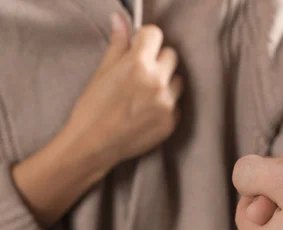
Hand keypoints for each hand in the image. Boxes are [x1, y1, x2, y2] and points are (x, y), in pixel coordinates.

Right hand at [61, 13, 183, 171]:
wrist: (93, 145)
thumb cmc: (92, 108)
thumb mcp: (102, 72)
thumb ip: (118, 44)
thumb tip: (120, 19)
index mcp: (138, 64)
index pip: (155, 35)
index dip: (145, 40)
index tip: (138, 48)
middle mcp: (157, 81)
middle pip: (170, 55)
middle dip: (157, 60)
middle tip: (140, 73)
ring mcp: (167, 103)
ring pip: (177, 80)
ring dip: (165, 82)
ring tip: (144, 94)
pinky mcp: (172, 121)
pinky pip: (176, 104)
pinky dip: (166, 104)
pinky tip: (147, 111)